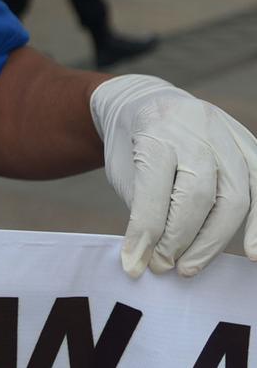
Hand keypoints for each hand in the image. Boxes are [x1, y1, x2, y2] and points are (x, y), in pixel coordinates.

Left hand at [92, 75, 256, 276]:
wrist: (144, 101)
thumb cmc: (132, 145)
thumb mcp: (123, 170)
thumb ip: (141, 209)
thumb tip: (148, 258)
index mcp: (155, 133)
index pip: (155, 191)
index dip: (146, 233)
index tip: (136, 264)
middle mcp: (194, 131)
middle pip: (199, 196)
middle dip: (181, 240)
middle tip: (164, 266)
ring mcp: (225, 135)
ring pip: (236, 196)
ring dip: (215, 240)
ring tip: (191, 267)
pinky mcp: (247, 143)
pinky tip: (251, 251)